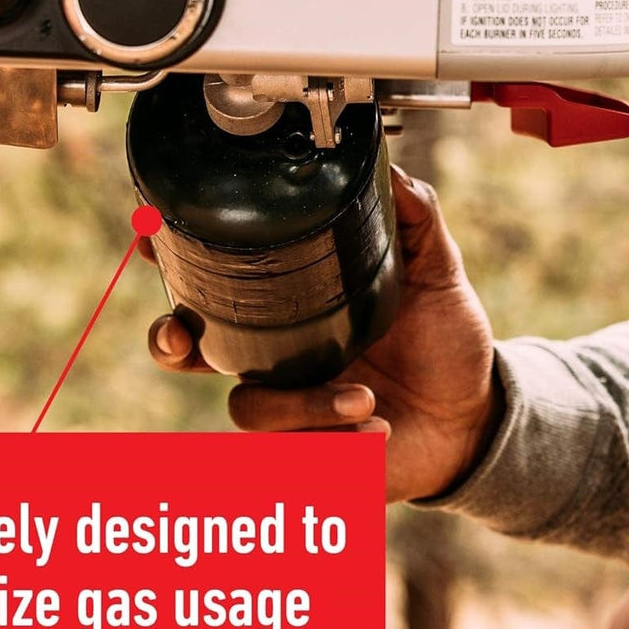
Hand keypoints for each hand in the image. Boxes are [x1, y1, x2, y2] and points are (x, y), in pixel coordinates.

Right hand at [146, 168, 500, 502]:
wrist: (475, 415)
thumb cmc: (445, 343)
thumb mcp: (436, 272)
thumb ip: (416, 219)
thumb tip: (393, 173)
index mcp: (295, 311)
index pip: (219, 285)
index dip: (177, 265)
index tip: (153, 238)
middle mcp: (279, 360)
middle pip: (191, 352)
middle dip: (172, 342)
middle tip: (185, 339)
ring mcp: (290, 409)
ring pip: (252, 410)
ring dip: (303, 406)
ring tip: (363, 397)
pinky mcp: (312, 455)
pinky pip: (297, 456)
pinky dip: (337, 444)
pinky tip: (376, 431)